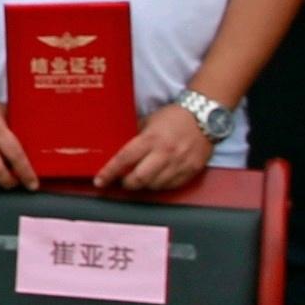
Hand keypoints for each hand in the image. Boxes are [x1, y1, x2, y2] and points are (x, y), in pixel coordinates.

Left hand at [95, 102, 215, 195]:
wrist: (205, 117)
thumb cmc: (175, 117)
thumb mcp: (149, 121)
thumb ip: (134, 135)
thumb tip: (117, 145)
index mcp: (151, 139)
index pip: (124, 159)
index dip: (109, 172)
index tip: (99, 181)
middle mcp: (165, 153)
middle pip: (139, 179)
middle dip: (127, 183)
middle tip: (123, 179)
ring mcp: (179, 164)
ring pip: (155, 186)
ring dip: (145, 185)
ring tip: (142, 176)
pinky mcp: (191, 171)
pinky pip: (171, 186)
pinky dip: (161, 185)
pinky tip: (158, 177)